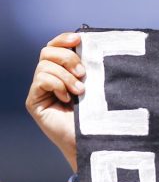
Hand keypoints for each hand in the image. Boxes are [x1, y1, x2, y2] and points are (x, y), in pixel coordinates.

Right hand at [25, 32, 84, 171]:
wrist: (94, 143)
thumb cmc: (100, 117)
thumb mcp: (98, 88)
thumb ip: (91, 69)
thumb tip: (93, 46)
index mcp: (65, 71)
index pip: (57, 46)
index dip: (65, 39)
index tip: (79, 38)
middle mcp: (50, 78)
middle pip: (48, 51)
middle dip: (67, 57)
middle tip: (83, 73)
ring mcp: (41, 90)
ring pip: (45, 65)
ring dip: (65, 75)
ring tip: (80, 91)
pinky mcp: (35, 101)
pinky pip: (41, 80)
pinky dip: (56, 84)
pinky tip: (67, 98)